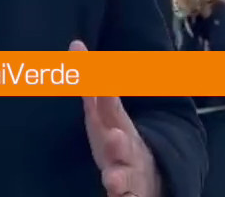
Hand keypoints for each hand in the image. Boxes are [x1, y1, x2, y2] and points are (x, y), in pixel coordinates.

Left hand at [70, 40, 160, 196]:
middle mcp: (126, 148)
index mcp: (117, 125)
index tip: (94, 77)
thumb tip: (75, 43)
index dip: (103, 92)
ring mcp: (130, 173)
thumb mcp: (102, 114)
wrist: (150, 178)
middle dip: (119, 139)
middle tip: (115, 135)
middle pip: (124, 144)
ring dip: (119, 178)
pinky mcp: (130, 194)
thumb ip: (89, 83)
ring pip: (125, 177)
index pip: (110, 106)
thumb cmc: (117, 140)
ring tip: (112, 181)